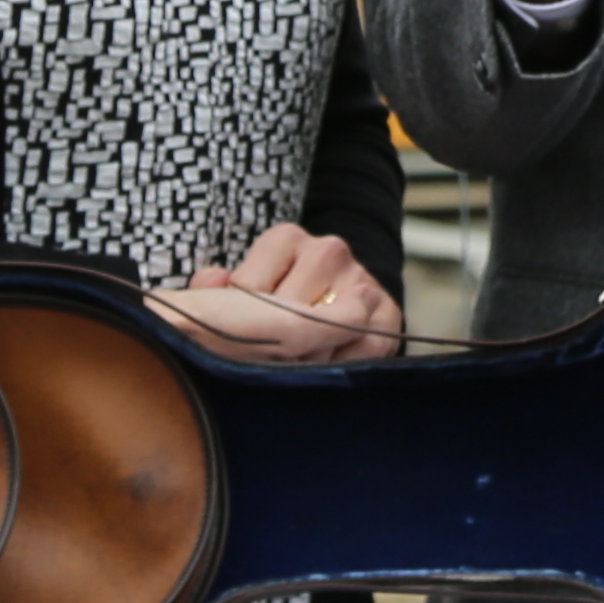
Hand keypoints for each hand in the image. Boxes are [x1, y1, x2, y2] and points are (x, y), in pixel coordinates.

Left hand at [146, 220, 403, 360]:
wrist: (343, 295)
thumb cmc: (285, 300)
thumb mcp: (248, 288)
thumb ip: (215, 289)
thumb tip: (215, 280)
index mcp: (286, 239)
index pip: (249, 288)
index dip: (242, 320)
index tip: (247, 329)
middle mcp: (328, 250)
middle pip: (287, 314)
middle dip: (275, 342)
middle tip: (272, 352)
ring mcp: (361, 278)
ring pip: (324, 334)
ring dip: (309, 355)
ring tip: (301, 356)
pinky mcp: (388, 312)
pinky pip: (361, 348)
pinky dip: (341, 363)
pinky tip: (330, 360)